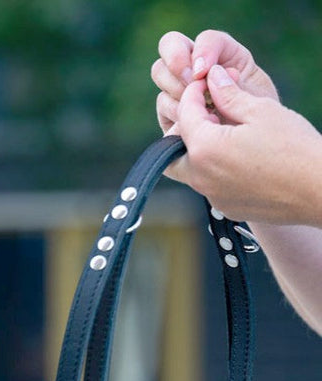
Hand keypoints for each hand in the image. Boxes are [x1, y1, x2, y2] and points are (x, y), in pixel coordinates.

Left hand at [152, 30, 321, 225]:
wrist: (319, 191)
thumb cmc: (295, 148)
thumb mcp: (262, 111)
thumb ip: (229, 95)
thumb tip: (213, 76)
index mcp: (204, 148)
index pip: (184, 114)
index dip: (193, 93)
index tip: (205, 82)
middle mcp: (200, 176)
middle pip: (171, 149)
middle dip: (183, 128)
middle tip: (206, 113)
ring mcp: (211, 195)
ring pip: (189, 169)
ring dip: (198, 149)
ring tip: (224, 132)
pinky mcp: (225, 206)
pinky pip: (209, 184)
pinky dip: (214, 168)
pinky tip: (238, 156)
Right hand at [152, 30, 277, 133]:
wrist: (253, 156)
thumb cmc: (260, 127)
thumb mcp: (256, 99)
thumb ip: (231, 84)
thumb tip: (203, 74)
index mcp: (225, 57)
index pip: (206, 40)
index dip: (203, 51)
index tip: (203, 72)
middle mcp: (198, 68)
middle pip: (170, 45)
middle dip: (178, 65)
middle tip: (191, 85)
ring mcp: (180, 90)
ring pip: (161, 74)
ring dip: (178, 92)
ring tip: (202, 114)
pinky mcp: (170, 115)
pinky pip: (162, 107)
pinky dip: (175, 114)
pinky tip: (193, 129)